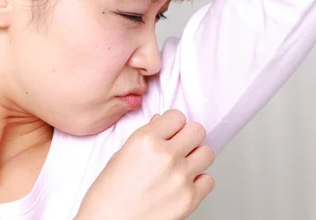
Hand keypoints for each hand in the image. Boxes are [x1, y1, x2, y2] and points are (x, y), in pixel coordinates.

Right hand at [76, 110, 214, 219]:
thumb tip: (161, 122)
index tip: (170, 132)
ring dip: (196, 158)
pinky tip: (183, 185)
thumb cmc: (106, 197)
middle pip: (197, 130)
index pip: (177, 116)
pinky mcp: (189, 199)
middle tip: (179, 147)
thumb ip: (145, 137)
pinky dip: (199, 182)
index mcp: (145, 140)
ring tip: (182, 166)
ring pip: (207, 153)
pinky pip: (208, 180)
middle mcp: (165, 156)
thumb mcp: (119, 157)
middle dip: (189, 137)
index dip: (173, 124)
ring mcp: (180, 178)